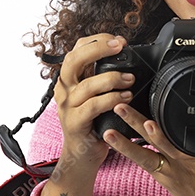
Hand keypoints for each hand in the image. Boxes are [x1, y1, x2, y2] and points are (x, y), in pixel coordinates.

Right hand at [53, 33, 135, 172]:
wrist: (82, 154)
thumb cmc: (93, 122)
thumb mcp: (95, 94)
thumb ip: (103, 77)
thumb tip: (126, 58)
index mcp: (69, 79)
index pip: (77, 49)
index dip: (97, 41)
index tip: (119, 41)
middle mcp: (64, 89)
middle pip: (74, 59)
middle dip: (98, 48)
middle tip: (119, 47)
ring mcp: (67, 106)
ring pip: (86, 85)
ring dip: (112, 78)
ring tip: (130, 80)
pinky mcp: (75, 123)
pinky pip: (93, 106)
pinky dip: (111, 100)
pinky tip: (125, 97)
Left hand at [101, 99, 194, 195]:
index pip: (181, 132)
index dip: (165, 120)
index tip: (154, 102)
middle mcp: (183, 162)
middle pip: (156, 139)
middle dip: (137, 122)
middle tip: (120, 105)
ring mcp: (172, 172)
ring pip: (144, 153)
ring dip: (125, 140)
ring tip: (109, 125)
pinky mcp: (165, 179)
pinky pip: (144, 164)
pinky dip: (129, 151)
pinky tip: (114, 140)